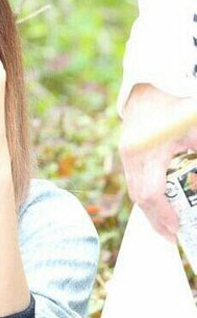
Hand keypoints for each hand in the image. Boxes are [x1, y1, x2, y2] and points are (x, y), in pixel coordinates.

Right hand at [118, 82, 196, 240]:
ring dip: (150, 210)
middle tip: (173, 235)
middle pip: (139, 198)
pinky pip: (134, 180)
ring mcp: (127, 153)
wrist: (152, 82)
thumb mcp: (194, 130)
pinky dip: (146, 195)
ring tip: (166, 224)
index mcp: (149, 151)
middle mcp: (133, 155)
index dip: (163, 215)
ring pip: (134, 191)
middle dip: (156, 220)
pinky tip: (159, 202)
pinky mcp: (127, 151)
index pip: (151, 194)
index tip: (176, 229)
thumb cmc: (177, 103)